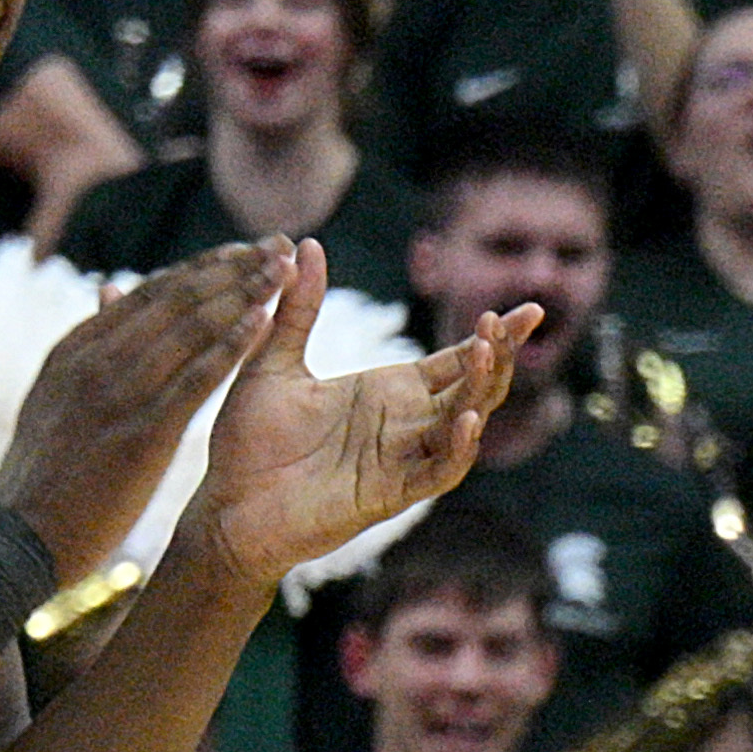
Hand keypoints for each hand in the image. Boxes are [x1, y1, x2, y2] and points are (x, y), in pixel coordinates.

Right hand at [0, 243, 288, 581]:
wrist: (14, 542)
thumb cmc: (40, 480)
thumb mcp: (54, 399)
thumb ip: (88, 348)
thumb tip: (110, 288)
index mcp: (75, 350)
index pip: (149, 292)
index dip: (202, 267)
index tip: (242, 249)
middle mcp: (94, 361)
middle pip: (175, 298)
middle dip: (231, 267)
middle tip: (276, 245)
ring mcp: (116, 396)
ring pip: (188, 327)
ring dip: (241, 293)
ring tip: (282, 269)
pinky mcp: (139, 436)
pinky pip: (194, 379)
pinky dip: (231, 346)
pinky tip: (266, 322)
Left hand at [190, 238, 535, 584]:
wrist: (224, 506)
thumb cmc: (248, 442)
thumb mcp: (273, 361)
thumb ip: (299, 308)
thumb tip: (309, 245)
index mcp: (387, 393)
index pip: (456, 361)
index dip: (494, 338)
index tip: (528, 310)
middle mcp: (404, 426)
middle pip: (474, 389)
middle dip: (498, 356)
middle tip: (511, 320)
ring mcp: (400, 462)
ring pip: (463, 426)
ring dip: (482, 392)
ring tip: (488, 352)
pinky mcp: (387, 495)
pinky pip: (437, 473)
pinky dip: (457, 448)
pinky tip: (468, 420)